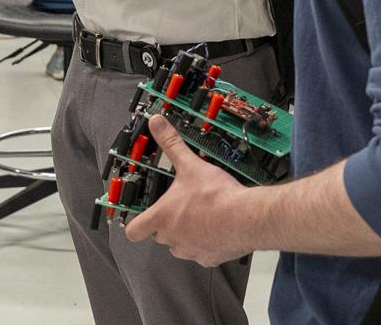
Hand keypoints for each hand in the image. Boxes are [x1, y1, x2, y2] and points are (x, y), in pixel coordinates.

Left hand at [124, 115, 253, 266]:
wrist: (246, 218)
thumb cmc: (215, 195)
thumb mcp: (190, 164)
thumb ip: (171, 143)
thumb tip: (157, 122)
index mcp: (161, 217)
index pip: (134, 231)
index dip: (135, 224)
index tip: (139, 218)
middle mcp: (172, 238)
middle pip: (159, 236)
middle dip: (166, 224)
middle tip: (179, 208)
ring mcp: (191, 251)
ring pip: (180, 247)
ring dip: (186, 235)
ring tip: (200, 217)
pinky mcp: (211, 259)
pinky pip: (203, 254)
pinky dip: (207, 245)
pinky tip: (217, 229)